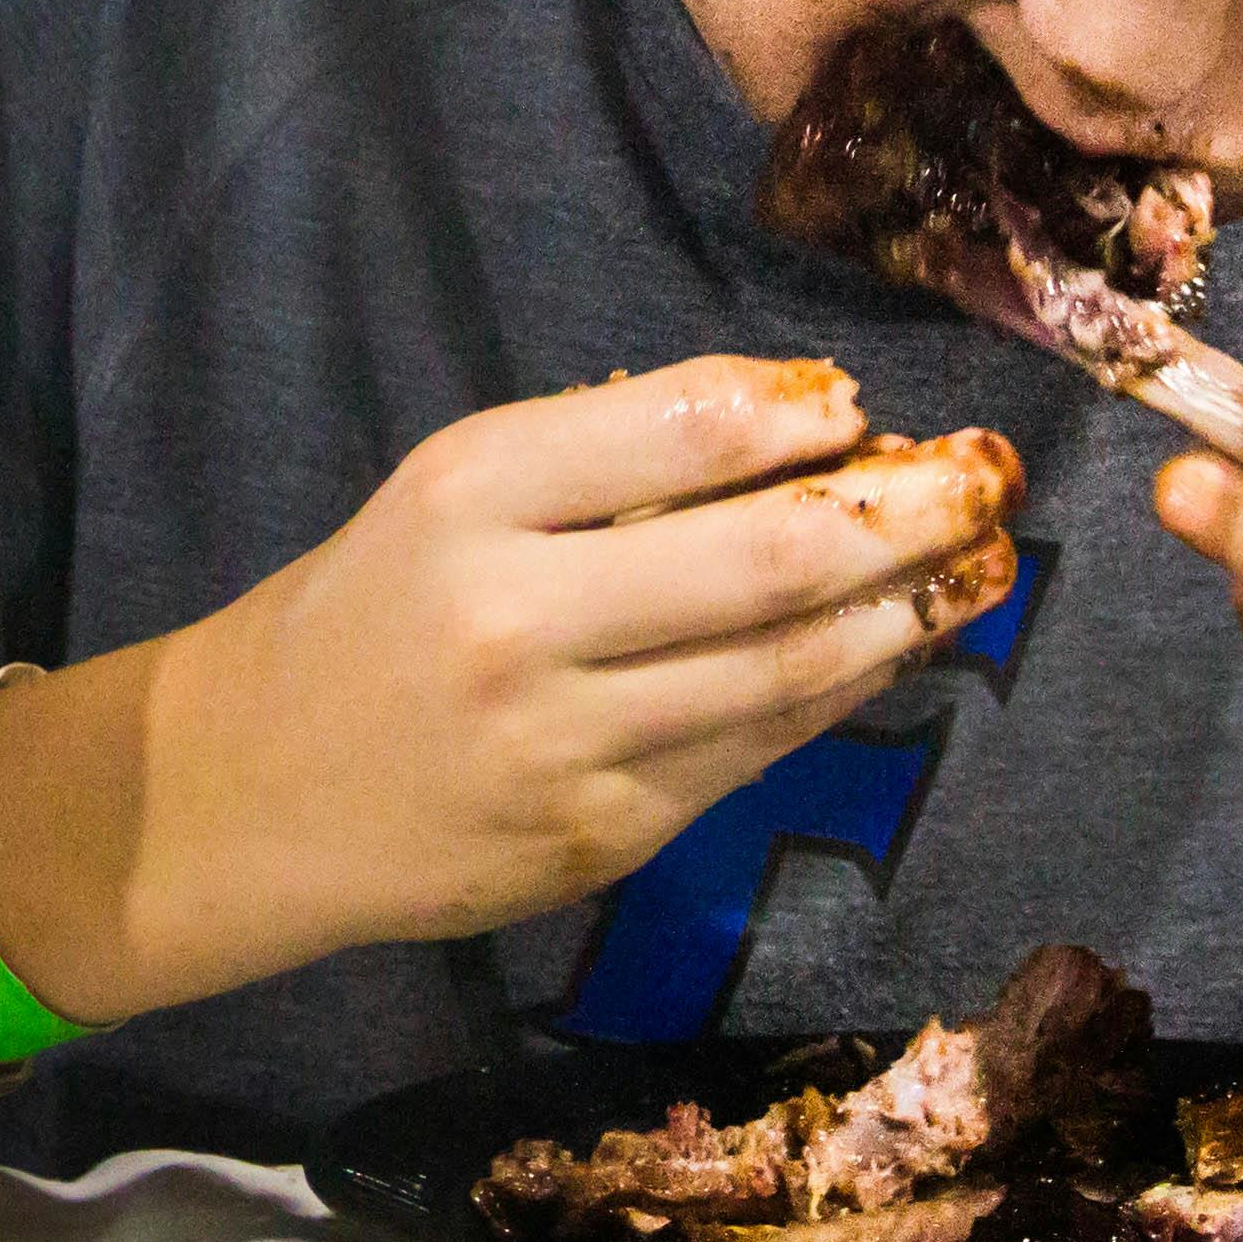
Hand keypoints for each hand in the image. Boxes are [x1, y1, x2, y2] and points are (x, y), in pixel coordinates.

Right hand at [108, 360, 1025, 994]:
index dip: (801, 412)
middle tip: (989, 479)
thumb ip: (604, 453)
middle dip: (907, 513)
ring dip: (906, 614)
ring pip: (786, 668)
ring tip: (975, 567)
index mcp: (471, 495)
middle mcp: (517, 616)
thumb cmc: (375, 610)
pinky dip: (837, 693)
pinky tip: (888, 651)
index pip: (682, 428)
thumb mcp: (454, 489)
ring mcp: (563, 741)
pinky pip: (755, 751)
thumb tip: (805, 422)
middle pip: (768, 559)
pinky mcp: (600, 837)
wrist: (253, 790)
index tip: (864, 405)